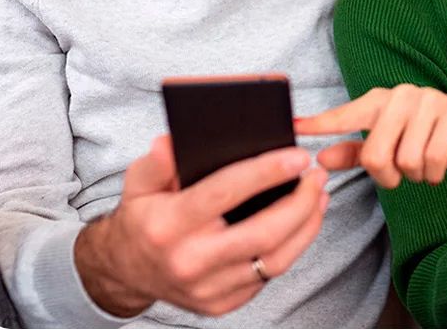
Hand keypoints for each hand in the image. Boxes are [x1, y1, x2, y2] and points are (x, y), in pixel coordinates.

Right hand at [74, 136, 328, 317]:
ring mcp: (208, 288)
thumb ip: (157, 161)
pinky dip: (293, 246)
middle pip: (263, 233)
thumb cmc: (142, 217)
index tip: (298, 155)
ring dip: (307, 225)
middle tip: (318, 174)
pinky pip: (268, 276)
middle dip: (301, 202)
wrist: (126, 271)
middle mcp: (190, 261)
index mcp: (169, 224)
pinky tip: (304, 221)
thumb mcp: (139, 182)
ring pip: (274, 260)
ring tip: (320, 194)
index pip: (225, 192)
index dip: (267, 172)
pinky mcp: (222, 303)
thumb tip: (170, 143)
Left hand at [295, 85, 446, 187]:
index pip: (346, 114)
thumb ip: (356, 152)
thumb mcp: (394, 148)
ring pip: (405, 161)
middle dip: (387, 177)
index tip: (292, 127)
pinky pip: (432, 161)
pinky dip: (435, 174)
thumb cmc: (433, 140)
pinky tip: (443, 164)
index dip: (320, 123)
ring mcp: (431, 100)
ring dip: (416, 176)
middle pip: (375, 153)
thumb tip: (319, 159)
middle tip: (402, 174)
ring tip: (427, 164)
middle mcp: (403, 94)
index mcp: (383, 100)